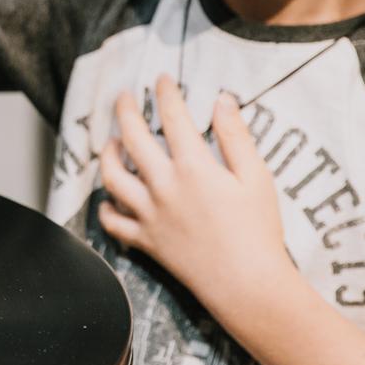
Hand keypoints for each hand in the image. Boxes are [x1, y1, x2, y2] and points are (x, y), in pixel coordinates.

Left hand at [96, 73, 293, 315]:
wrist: (248, 285)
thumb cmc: (258, 231)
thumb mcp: (256, 177)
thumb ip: (236, 136)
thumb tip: (222, 100)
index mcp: (193, 166)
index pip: (172, 117)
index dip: (165, 93)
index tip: (161, 79)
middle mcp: (163, 186)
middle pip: (132, 138)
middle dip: (125, 111)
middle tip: (123, 97)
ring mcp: (149, 214)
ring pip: (112, 177)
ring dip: (107, 154)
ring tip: (111, 142)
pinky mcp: (146, 241)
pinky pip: (114, 222)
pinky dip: (106, 208)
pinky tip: (108, 199)